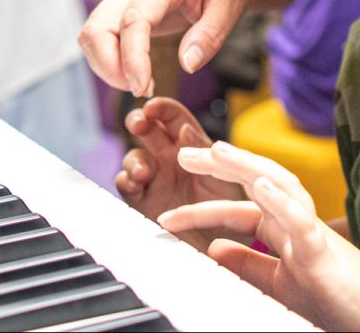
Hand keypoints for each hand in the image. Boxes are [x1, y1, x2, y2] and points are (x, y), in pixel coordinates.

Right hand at [79, 0, 252, 95]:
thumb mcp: (232, 4)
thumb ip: (209, 36)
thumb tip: (187, 66)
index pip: (133, 21)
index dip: (132, 59)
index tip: (143, 88)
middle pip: (95, 29)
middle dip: (109, 67)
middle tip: (143, 88)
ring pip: (91, 35)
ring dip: (107, 66)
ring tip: (142, 83)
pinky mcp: (121, 4)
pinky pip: (100, 36)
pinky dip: (110, 59)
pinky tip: (138, 72)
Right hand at [115, 98, 243, 250]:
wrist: (225, 252)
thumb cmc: (232, 212)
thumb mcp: (226, 178)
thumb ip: (207, 153)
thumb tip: (185, 129)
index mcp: (191, 146)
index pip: (173, 118)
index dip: (162, 109)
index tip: (152, 107)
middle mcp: (169, 159)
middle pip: (147, 131)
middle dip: (139, 122)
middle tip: (139, 124)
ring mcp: (154, 180)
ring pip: (134, 158)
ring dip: (135, 159)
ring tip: (144, 172)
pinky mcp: (142, 204)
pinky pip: (127, 187)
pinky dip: (127, 182)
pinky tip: (136, 185)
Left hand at [161, 142, 359, 330]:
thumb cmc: (334, 299)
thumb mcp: (277, 282)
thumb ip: (248, 264)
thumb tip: (216, 249)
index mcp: (282, 229)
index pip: (236, 210)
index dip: (200, 210)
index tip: (166, 217)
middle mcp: (295, 220)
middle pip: (255, 179)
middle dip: (219, 164)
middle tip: (181, 153)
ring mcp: (310, 230)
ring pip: (278, 184)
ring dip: (247, 165)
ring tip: (218, 150)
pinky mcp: (322, 249)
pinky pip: (301, 219)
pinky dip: (280, 200)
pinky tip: (261, 185)